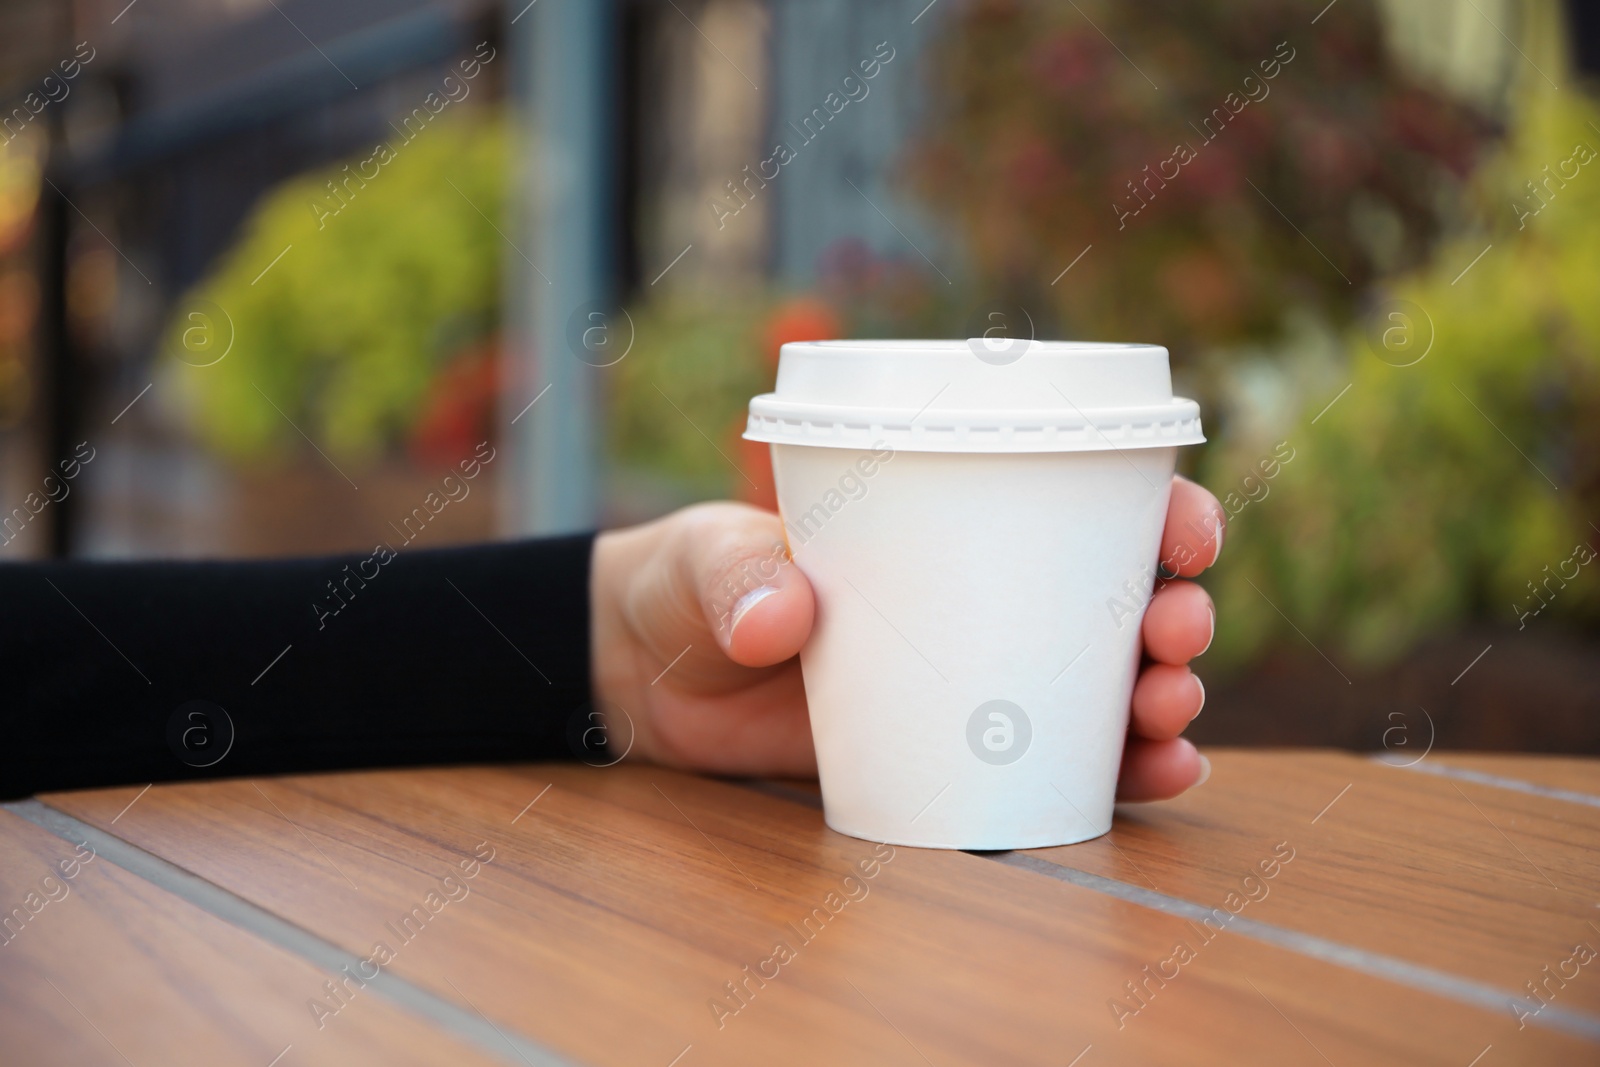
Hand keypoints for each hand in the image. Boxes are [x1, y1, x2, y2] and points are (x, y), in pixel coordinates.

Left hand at [590, 476, 1222, 798]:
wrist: (649, 676)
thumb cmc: (689, 584)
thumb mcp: (705, 561)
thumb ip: (736, 579)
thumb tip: (782, 621)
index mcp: (945, 523)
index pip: (1076, 501)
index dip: (1156, 511)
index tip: (1185, 533)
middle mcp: (979, 597)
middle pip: (1116, 598)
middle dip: (1174, 613)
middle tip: (1172, 635)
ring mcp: (971, 678)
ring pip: (1104, 683)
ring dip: (1162, 694)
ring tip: (1169, 714)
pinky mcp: (949, 749)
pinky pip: (1054, 762)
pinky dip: (1118, 770)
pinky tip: (1159, 776)